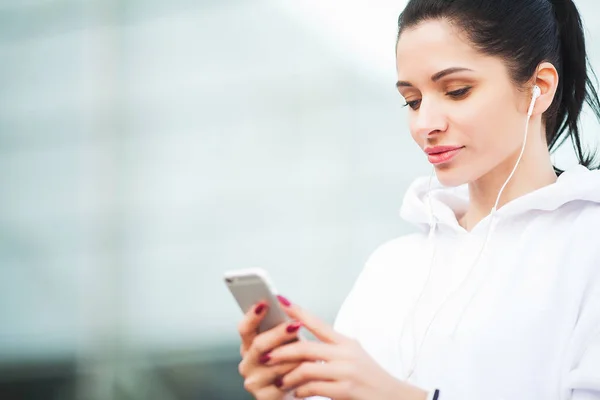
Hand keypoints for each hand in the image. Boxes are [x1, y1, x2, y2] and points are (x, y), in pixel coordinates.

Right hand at [237, 299, 303, 399]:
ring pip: (275, 364)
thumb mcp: (286, 342)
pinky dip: (297, 374)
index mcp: (249, 346)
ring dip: (295, 355)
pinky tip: (308, 368)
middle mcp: (247, 363)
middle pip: (259, 345)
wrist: (298, 391)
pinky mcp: (265, 397)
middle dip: (279, 333)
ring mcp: (254, 381)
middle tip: (295, 325)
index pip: (244, 329)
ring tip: (311, 348)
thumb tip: (286, 304)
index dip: (252, 316)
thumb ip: (281, 325)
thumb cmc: (292, 362)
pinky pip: (283, 383)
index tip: (264, 304)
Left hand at [263, 297, 428, 399]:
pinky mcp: (347, 389)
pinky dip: (301, 392)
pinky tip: (297, 394)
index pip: (318, 323)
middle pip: (306, 347)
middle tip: (266, 355)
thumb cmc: (371, 379)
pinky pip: (315, 388)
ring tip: (280, 381)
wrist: (395, 397)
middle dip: (283, 351)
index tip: (280, 301)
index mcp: (346, 342)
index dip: (298, 312)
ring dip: (289, 376)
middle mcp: (346, 353)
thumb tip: (307, 347)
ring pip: (307, 369)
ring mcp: (346, 371)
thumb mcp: (354, 357)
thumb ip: (333, 350)